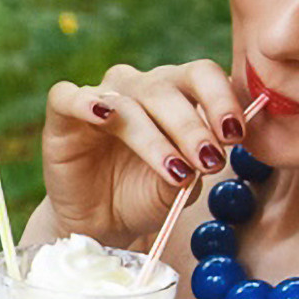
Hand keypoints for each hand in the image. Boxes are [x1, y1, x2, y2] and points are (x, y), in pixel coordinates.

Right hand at [41, 60, 251, 243]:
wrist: (102, 223)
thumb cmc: (145, 196)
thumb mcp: (183, 183)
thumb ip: (198, 161)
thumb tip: (214, 149)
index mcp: (176, 92)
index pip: (202, 76)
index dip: (221, 99)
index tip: (235, 134)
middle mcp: (139, 87)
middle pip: (168, 88)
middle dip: (192, 127)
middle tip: (209, 161)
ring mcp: (100, 97)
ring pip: (128, 101)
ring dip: (155, 137)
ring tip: (175, 170)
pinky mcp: (63, 114)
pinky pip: (68, 96)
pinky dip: (85, 102)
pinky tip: (103, 116)